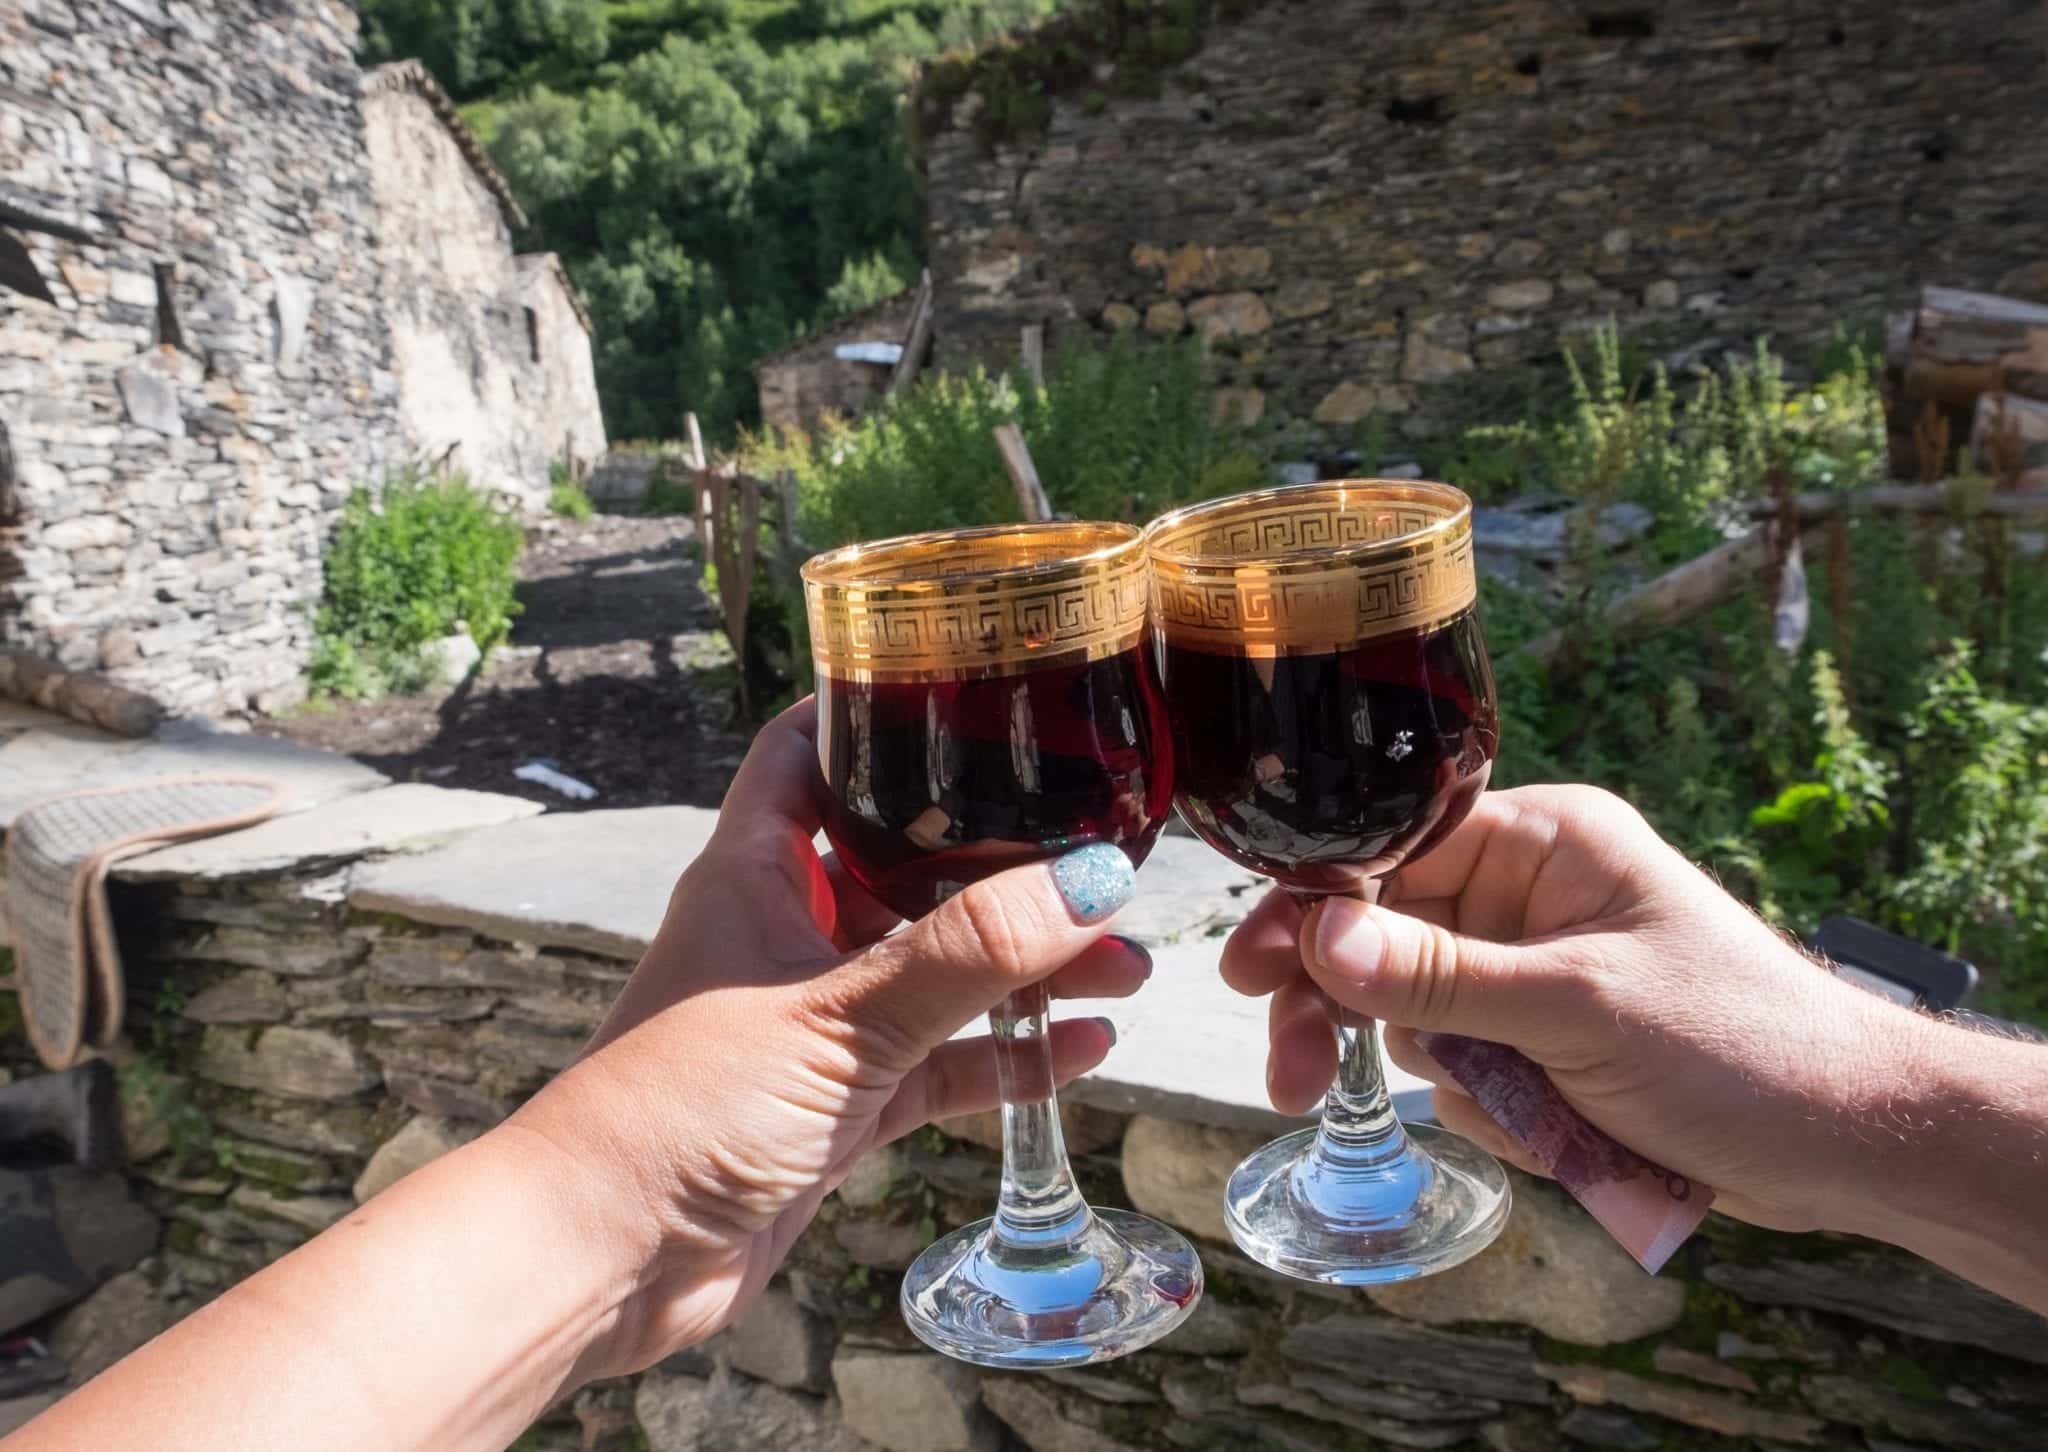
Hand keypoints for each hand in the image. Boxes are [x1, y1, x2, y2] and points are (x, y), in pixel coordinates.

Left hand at [509, 703, 1148, 1379]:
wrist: (603, 1258)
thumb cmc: (681, 1109)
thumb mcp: (840, 1016)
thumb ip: (969, 951)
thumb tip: (1093, 880)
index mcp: (756, 872)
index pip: (811, 753)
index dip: (879, 714)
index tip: (973, 691)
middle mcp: (785, 932)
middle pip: (907, 868)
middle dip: (1003, 865)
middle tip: (1102, 860)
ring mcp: (812, 1021)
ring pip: (936, 971)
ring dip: (1023, 966)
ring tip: (1123, 964)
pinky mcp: (835, 1104)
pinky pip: (939, 1062)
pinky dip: (1005, 1054)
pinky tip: (1081, 1047)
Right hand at [1223, 784, 1946, 1235]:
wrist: (1848, 1142)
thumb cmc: (1739, 1043)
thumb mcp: (1577, 1008)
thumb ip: (1440, 977)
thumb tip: (1317, 937)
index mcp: (1544, 844)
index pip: (1392, 852)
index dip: (1315, 907)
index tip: (1251, 970)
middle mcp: (1528, 894)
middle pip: (1383, 937)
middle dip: (1345, 1007)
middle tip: (1289, 1072)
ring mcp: (1533, 969)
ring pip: (1416, 1011)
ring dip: (1434, 1069)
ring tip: (1501, 1111)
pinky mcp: (1544, 1039)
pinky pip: (1464, 1066)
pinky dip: (1489, 1106)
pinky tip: (1549, 1130)